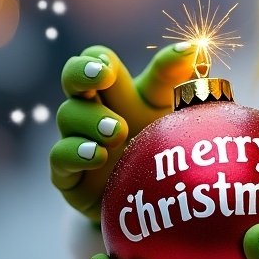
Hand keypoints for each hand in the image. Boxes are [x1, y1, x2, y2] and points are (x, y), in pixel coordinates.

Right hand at [50, 43, 195, 219]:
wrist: (153, 205)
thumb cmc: (168, 152)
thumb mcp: (180, 116)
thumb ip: (186, 86)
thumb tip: (198, 53)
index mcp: (124, 92)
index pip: (104, 62)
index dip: (104, 57)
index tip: (108, 63)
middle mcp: (96, 110)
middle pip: (74, 77)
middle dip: (82, 70)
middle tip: (103, 75)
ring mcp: (78, 139)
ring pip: (68, 115)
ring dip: (92, 119)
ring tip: (117, 131)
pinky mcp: (69, 175)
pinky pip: (59, 157)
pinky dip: (75, 152)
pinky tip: (96, 155)